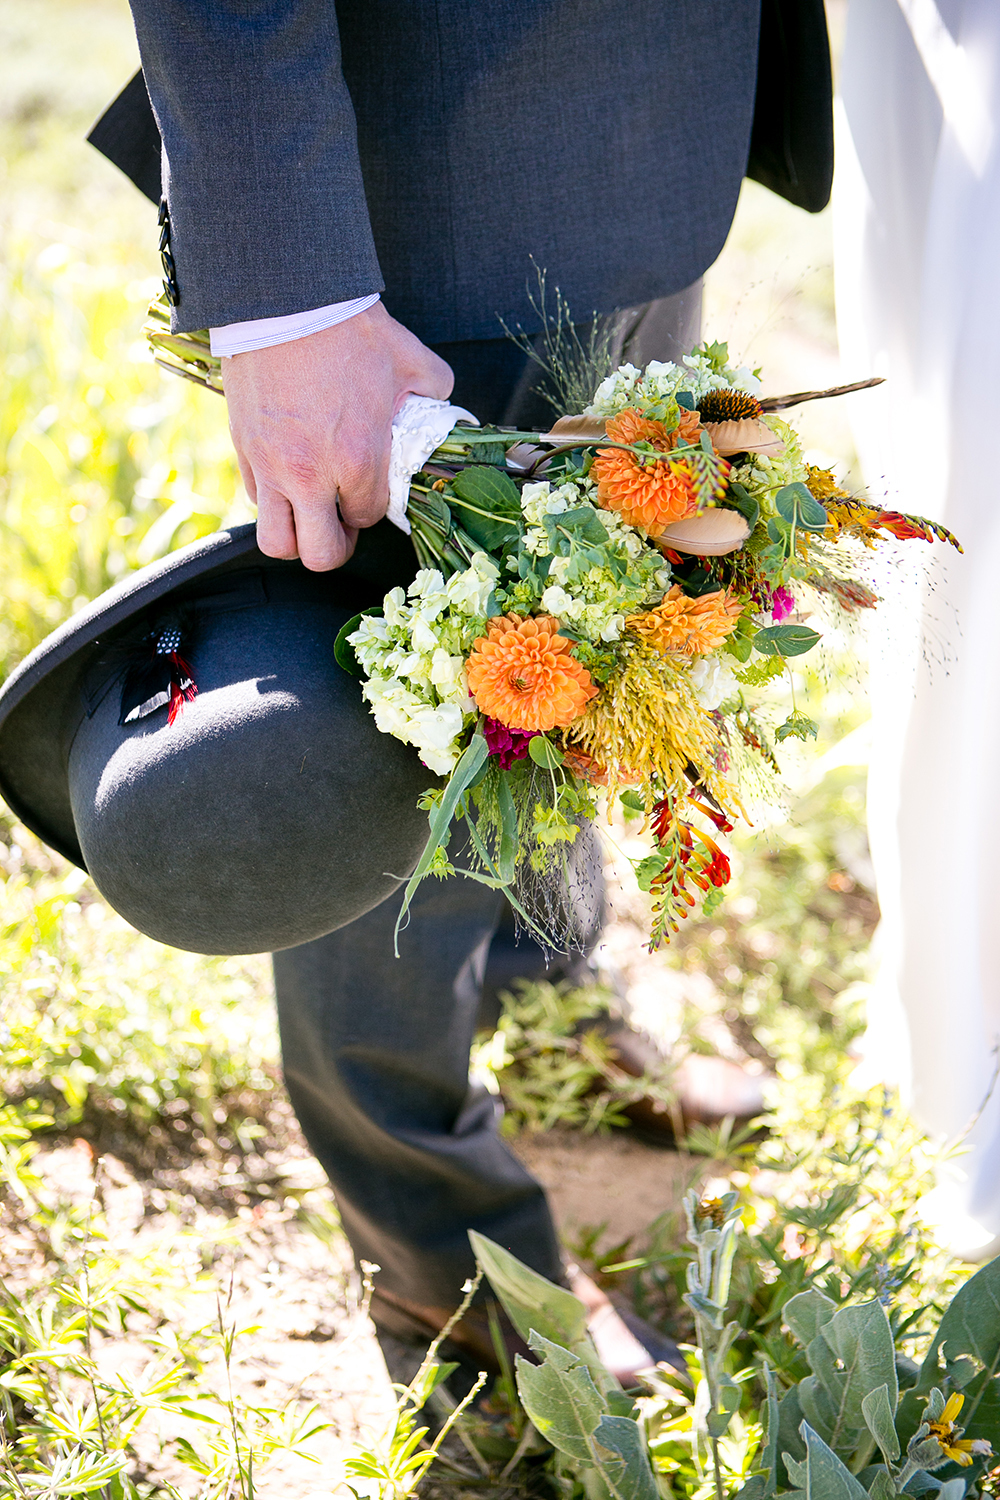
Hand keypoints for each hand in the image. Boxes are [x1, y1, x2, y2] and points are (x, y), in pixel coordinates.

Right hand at [222, 302, 453, 570]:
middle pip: (320, 554)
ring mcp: (271, 466)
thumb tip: (440, 412)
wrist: (286, 299)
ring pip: (277, 542)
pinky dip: (272, 500)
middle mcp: (311, 474)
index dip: (370, 512)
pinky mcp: (243, 449)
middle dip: (335, 547)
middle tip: (341, 523)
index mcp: (359, 460)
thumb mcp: (414, 362)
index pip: (366, 518)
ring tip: (310, 511)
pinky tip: (288, 475)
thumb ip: (434, 397)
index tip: (369, 494)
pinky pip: (255, 500)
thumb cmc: (350, 330)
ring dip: (296, 536)